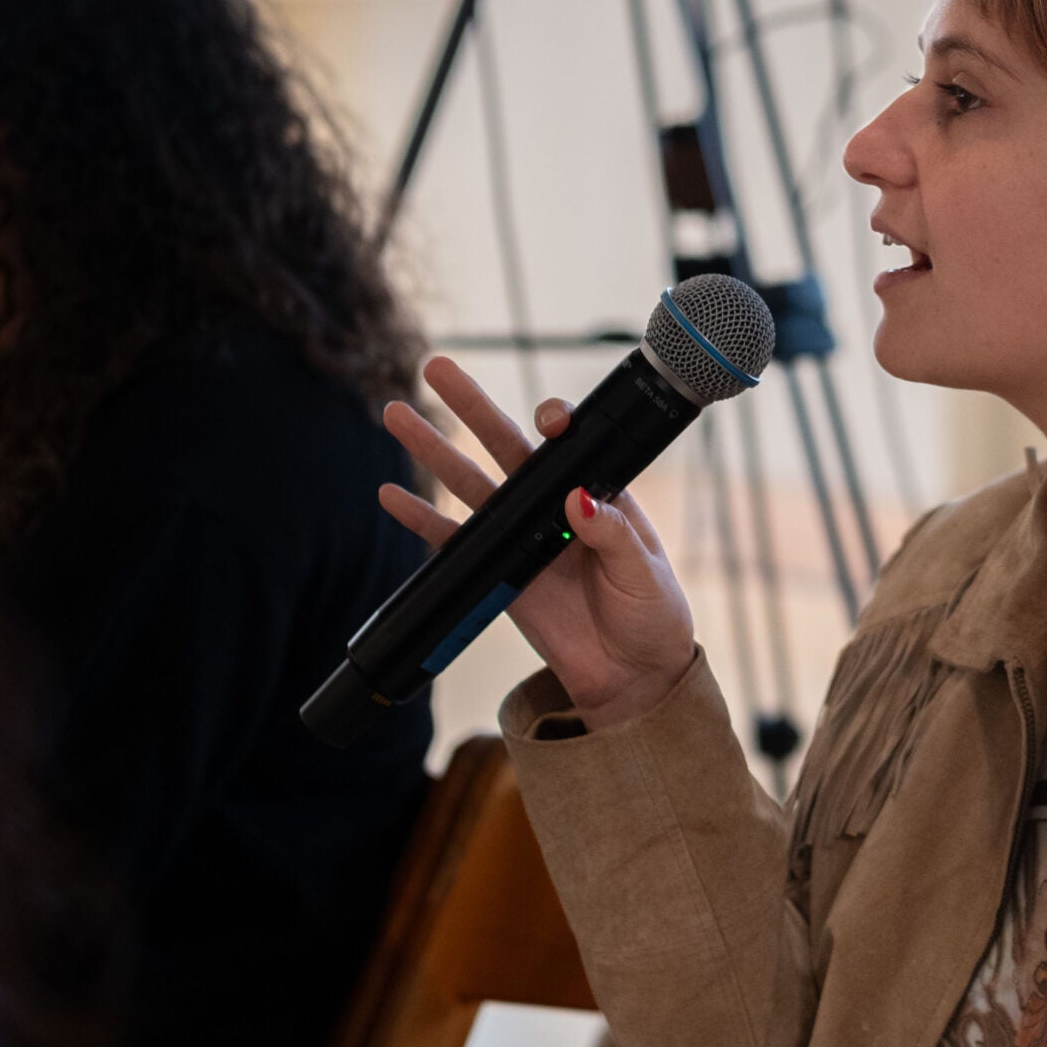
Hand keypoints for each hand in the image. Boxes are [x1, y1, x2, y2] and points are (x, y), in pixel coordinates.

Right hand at [377, 357, 696, 730]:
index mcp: (599, 494)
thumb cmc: (653, 618)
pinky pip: (454, 542)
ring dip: (434, 450)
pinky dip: (422, 520)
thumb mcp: (644, 573)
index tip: (549, 420)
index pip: (569, 444)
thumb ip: (612, 536)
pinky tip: (393, 496)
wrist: (633, 678)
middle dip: (471, 406)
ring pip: (470, 483)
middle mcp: (555, 506)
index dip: (554, 422)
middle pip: (507, 445)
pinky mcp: (500, 573)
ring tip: (397, 414)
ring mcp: (523, 537)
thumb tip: (580, 499)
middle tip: (437, 367)